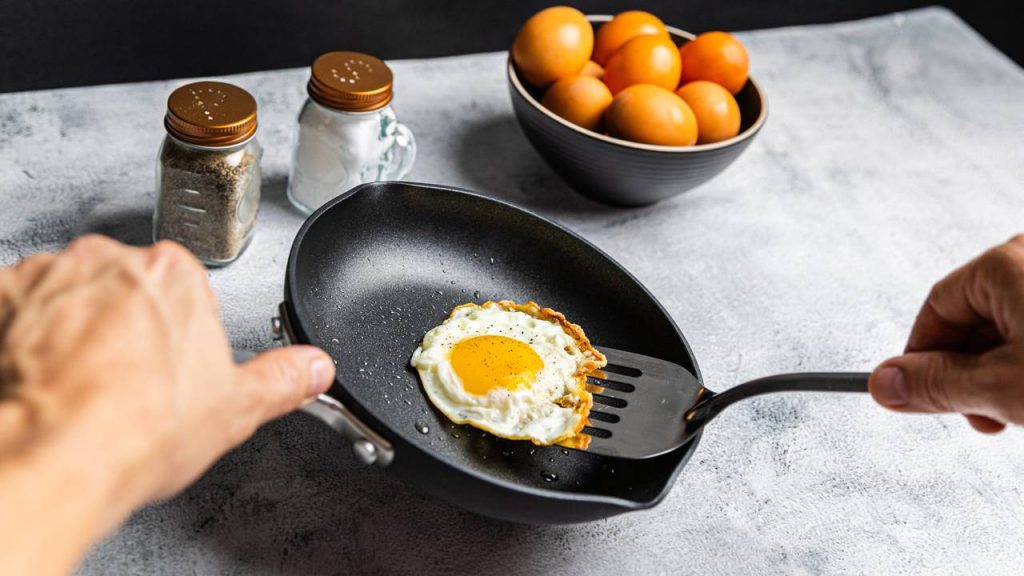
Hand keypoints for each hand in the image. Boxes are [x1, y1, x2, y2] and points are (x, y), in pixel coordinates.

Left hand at [0, 236, 334, 574]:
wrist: (50, 457)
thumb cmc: (133, 429)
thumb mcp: (235, 409)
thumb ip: (283, 379)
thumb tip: (316, 368)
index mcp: (174, 274)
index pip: (183, 291)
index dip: (178, 336)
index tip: (168, 369)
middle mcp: (109, 260)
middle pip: (124, 287)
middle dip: (124, 326)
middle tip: (125, 383)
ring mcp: (48, 277)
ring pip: (66, 296)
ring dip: (69, 330)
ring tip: (78, 387)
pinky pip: (15, 310)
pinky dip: (21, 339)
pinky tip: (38, 381)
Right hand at [869, 234, 1023, 432]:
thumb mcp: (1005, 386)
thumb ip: (936, 384)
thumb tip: (885, 382)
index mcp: (1004, 261)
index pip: (934, 311)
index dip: (923, 359)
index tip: (919, 393)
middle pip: (973, 319)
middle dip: (972, 372)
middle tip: (985, 412)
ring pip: (1011, 327)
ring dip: (1007, 371)